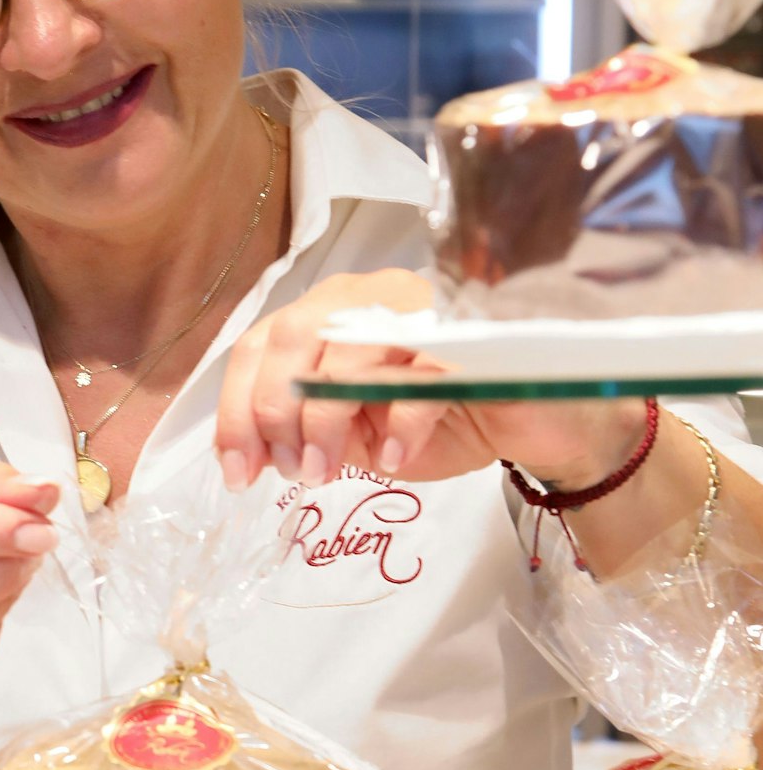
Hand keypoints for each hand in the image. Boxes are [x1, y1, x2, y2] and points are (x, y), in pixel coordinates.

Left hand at [214, 269, 648, 488]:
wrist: (532, 419)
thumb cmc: (434, 418)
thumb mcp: (353, 432)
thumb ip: (303, 430)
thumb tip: (250, 452)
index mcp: (328, 314)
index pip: (259, 345)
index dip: (236, 408)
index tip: (236, 470)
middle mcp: (367, 298)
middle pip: (293, 336)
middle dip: (274, 410)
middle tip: (288, 470)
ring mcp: (418, 311)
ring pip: (347, 349)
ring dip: (323, 418)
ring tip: (323, 471)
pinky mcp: (468, 340)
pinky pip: (418, 375)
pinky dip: (394, 425)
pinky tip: (389, 461)